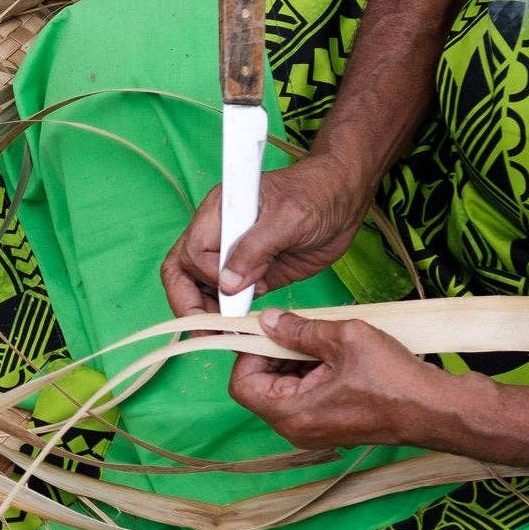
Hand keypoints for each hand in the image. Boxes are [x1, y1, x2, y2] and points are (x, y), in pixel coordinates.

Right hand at [161, 153, 373, 316]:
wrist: (346, 197)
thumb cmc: (318, 194)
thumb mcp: (289, 217)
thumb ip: (255, 249)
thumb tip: (227, 284)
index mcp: (220, 212)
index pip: (193, 252)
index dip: (209, 276)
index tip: (234, 292)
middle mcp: (219, 234)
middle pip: (183, 272)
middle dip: (189, 303)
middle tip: (208, 333)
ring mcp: (235, 255)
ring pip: (202, 288)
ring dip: (209, 313)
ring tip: (228, 335)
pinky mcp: (254, 273)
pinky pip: (231, 297)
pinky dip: (231, 315)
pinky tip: (243, 327)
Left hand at [230, 309, 469, 449]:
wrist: (438, 410)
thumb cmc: (395, 380)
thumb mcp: (345, 339)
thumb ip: (300, 329)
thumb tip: (268, 320)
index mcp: (291, 414)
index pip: (242, 383)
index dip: (250, 352)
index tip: (269, 329)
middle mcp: (296, 429)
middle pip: (261, 385)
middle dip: (275, 352)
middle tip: (300, 328)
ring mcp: (313, 429)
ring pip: (284, 387)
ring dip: (296, 359)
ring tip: (325, 339)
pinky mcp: (330, 424)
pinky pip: (305, 394)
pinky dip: (312, 371)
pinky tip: (336, 354)